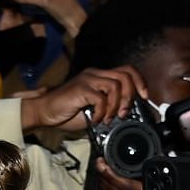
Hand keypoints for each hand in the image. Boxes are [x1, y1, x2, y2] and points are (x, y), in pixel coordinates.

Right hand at [20, 65, 146, 133]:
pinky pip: (100, 98)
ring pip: (116, 85)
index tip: (144, 98)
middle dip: (131, 96)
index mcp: (99, 76)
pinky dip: (103, 111)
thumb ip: (109, 107)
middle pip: (125, 75)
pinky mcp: (81, 88)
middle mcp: (95, 73)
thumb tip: (127, 115)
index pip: (127, 70)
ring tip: (110, 118)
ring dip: (117, 105)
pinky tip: (97, 119)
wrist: (45, 112)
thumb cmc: (67, 113)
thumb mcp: (94, 110)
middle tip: (125, 113)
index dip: (139, 82)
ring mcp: (88, 79)